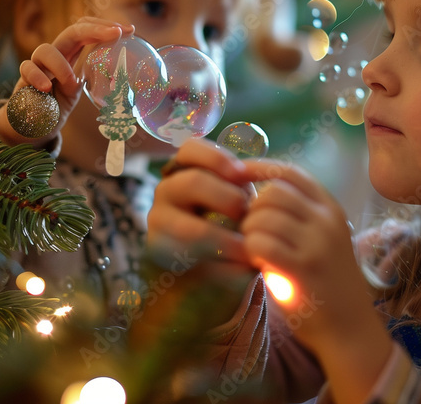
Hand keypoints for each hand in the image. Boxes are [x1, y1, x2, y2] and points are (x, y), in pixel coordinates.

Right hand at [0, 17, 131, 145]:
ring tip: (71, 85)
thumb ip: (92, 78)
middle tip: (116, 34)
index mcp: (70, 54)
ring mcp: (37, 66)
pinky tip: (47, 88)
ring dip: (62, 66)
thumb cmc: (57, 105)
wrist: (32, 126)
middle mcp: (54, 55)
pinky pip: (27, 69)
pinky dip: (38, 77)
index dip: (105, 26)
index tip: (129, 30)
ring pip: (45, 49)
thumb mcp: (79, 89)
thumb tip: (124, 73)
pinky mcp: (22, 80)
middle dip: (95, 29)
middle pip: (71, 30)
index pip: (86, 29)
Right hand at [144, 139, 257, 326]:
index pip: (189, 150)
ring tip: (251, 250)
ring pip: (193, 230)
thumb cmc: (227, 224)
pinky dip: (228, 270)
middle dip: (227, 197)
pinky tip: (244, 271)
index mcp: (181, 173)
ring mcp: (159, 228)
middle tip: (247, 214)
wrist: (210, 271)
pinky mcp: (167, 264)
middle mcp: (164, 195)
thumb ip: (239, 186)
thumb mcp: (232, 199)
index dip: (217, 157)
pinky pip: (199, 264)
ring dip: (229, 240)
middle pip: (193, 182)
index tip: (242, 174)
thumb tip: (261, 172)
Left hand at [239, 160, 386, 358]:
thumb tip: (254, 191)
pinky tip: (257, 262)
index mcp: (330, 208)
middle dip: (252, 207)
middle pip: (273, 192)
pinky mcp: (303, 269)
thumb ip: (296, 214)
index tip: (237, 175)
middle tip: (250, 230)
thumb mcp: (322, 238)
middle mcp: (327, 221)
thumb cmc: (326, 282)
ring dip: (249, 232)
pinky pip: (261, 244)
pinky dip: (250, 250)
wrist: (350, 328)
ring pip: (263, 217)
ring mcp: (317, 244)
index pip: (291, 172)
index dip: (259, 169)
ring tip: (255, 249)